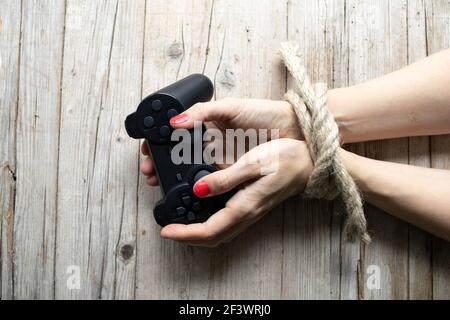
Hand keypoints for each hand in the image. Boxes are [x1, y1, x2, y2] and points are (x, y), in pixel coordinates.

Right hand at [140, 98, 301, 184]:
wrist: (290, 130)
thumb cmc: (262, 114)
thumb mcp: (230, 107)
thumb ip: (202, 111)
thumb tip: (175, 121)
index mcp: (207, 127)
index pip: (176, 137)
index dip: (159, 144)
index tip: (147, 150)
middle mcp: (209, 146)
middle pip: (177, 158)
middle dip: (160, 165)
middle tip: (149, 170)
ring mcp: (218, 163)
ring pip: (188, 173)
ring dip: (172, 178)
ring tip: (158, 181)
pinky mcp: (229, 177)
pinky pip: (208, 184)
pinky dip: (193, 188)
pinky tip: (184, 189)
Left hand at [160, 139, 312, 246]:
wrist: (309, 162)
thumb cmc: (285, 159)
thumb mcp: (253, 164)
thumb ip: (225, 178)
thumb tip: (198, 190)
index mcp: (244, 206)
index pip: (208, 230)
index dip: (185, 234)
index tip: (166, 231)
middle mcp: (246, 213)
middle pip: (212, 237)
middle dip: (188, 237)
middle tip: (169, 229)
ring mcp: (250, 211)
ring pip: (219, 231)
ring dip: (197, 231)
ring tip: (180, 221)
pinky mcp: (252, 205)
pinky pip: (226, 222)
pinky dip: (209, 222)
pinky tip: (202, 209)